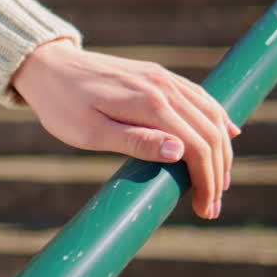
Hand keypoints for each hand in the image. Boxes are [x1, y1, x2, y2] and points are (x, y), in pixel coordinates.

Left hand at [11, 39, 239, 219]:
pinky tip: (228, 133)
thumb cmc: (63, 106)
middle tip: (211, 207)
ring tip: (220, 181)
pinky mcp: (159, 75)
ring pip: (211, 114)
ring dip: (222, 149)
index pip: (197, 147)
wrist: (48, 67)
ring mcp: (164, 78)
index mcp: (150, 104)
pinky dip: (218, 118)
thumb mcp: (90, 132)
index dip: (207, 181)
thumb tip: (180, 151)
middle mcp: (164, 87)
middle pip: (211, 133)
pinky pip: (200, 97)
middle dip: (218, 173)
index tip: (205, 210)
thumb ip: (135, 141)